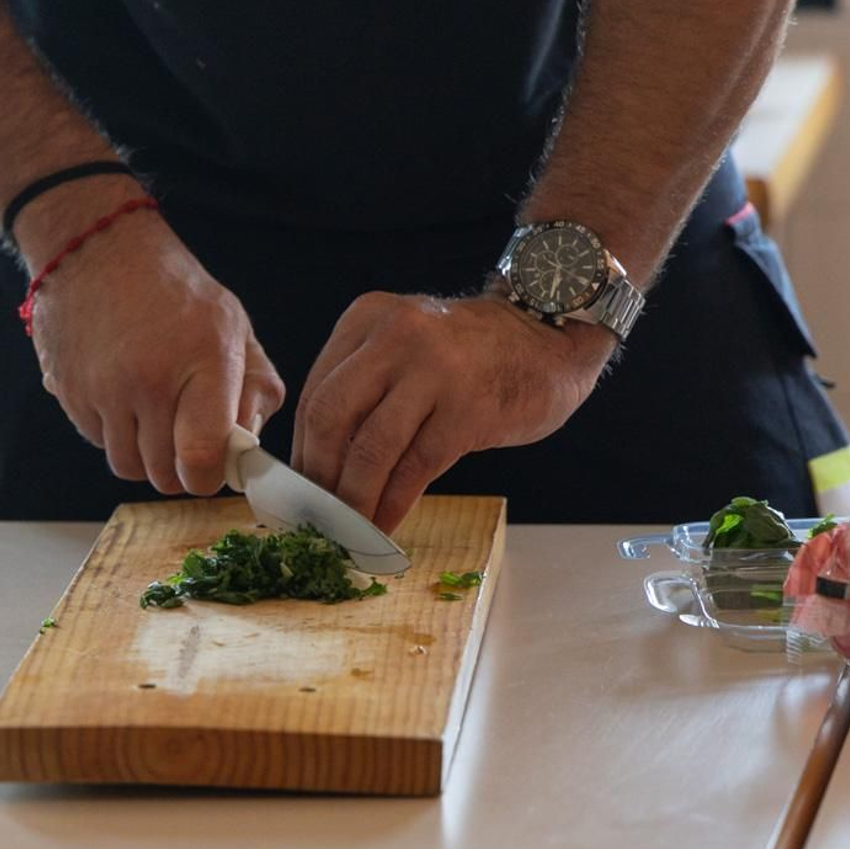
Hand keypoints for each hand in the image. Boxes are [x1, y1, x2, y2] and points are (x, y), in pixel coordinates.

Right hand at [19, 191, 283, 494]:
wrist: (96, 245)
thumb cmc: (175, 289)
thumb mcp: (233, 325)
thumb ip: (255, 388)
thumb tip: (248, 445)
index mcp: (203, 362)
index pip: (202, 458)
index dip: (209, 477)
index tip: (215, 465)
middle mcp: (149, 380)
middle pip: (163, 475)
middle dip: (180, 469)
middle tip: (187, 440)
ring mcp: (103, 389)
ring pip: (128, 466)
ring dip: (145, 455)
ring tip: (155, 417)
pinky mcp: (68, 392)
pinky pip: (97, 442)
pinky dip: (114, 433)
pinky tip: (124, 398)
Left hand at [291, 291, 617, 532]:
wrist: (550, 338)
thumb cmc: (473, 355)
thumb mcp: (406, 344)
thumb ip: (365, 385)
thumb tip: (320, 462)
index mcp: (368, 318)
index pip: (317, 392)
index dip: (302, 450)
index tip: (299, 489)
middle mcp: (395, 336)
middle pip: (331, 418)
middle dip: (319, 476)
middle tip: (317, 514)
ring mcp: (433, 371)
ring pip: (370, 448)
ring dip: (354, 499)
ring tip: (349, 530)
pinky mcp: (467, 409)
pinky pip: (415, 467)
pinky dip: (394, 503)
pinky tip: (385, 524)